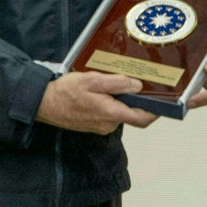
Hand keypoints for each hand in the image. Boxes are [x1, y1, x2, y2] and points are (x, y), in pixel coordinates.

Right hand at [35, 72, 157, 133]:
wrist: (45, 104)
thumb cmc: (66, 92)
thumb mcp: (92, 81)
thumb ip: (117, 83)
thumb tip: (137, 86)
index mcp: (111, 113)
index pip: (141, 119)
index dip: (155, 112)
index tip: (162, 102)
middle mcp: (109, 124)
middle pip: (131, 114)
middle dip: (135, 101)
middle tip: (136, 84)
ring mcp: (101, 126)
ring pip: (119, 113)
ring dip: (121, 101)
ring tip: (113, 84)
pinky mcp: (94, 125)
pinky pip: (109, 114)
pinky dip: (110, 104)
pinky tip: (101, 92)